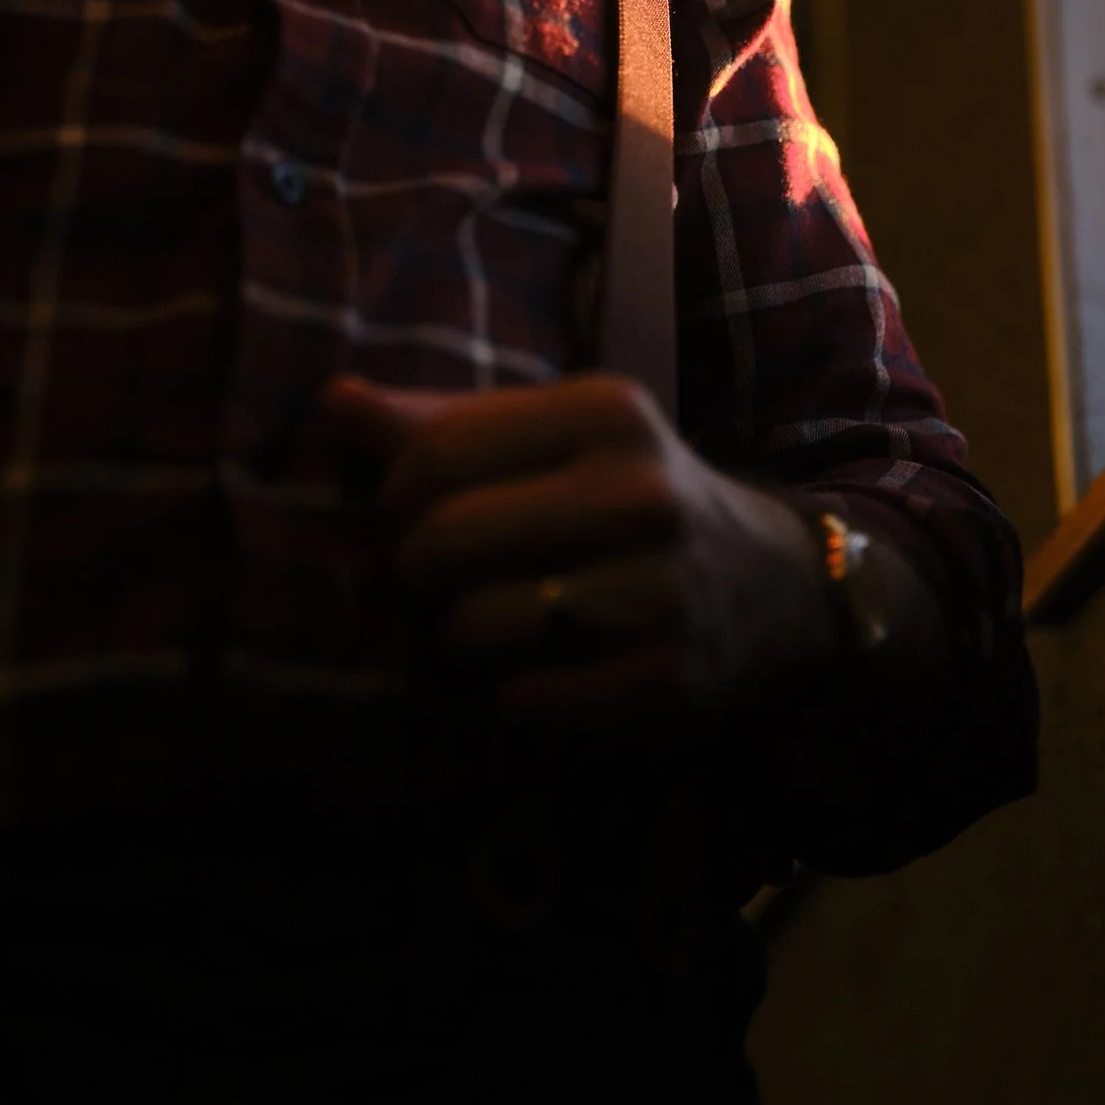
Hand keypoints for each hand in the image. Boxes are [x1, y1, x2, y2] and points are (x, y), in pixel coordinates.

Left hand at [321, 373, 840, 749]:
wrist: (772, 589)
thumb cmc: (625, 497)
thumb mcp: (553, 436)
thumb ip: (441, 421)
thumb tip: (332, 404)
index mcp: (605, 413)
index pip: (433, 453)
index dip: (392, 496)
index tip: (406, 517)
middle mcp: (640, 496)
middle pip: (443, 541)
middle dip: (413, 573)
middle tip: (431, 583)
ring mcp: (658, 595)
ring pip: (473, 628)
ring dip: (450, 641)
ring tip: (475, 629)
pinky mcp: (663, 686)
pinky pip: (517, 700)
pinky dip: (497, 695)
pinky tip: (524, 673)